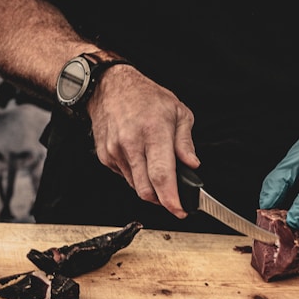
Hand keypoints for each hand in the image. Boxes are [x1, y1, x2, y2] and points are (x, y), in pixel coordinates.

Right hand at [87, 64, 199, 218]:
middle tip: (174, 198)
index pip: (161, 175)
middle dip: (162, 200)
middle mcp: (131, 144)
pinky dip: (137, 176)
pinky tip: (141, 159)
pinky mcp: (105, 157)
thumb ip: (186, 142)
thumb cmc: (146, 97)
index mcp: (153, 132)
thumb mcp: (178, 111)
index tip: (180, 210)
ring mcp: (115, 152)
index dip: (171, 199)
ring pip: (136, 186)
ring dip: (150, 187)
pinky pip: (125, 176)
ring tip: (158, 169)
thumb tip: (192, 164)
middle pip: (146, 189)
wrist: (110, 87)